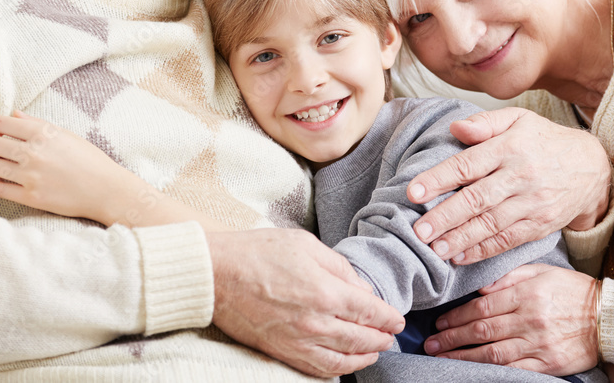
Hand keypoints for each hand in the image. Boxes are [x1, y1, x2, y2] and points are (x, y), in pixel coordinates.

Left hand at [0, 111, 143, 223]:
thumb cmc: (90, 160)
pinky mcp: (30, 197)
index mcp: (43, 133)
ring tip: (4, 166)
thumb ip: (37, 123)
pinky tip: (6, 181)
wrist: (106, 190)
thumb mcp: (67, 135)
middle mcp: (34, 152)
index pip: (1, 123)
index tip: (1, 133)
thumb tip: (14, 114)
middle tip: (0, 150)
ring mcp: (31, 175)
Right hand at [208, 228, 404, 377]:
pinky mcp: (281, 351)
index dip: (388, 317)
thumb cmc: (258, 252)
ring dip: (364, 358)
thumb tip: (362, 288)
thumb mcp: (306, 244)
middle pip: (361, 338)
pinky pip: (316, 368)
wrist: (216, 274)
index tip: (397, 319)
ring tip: (375, 352)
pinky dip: (337, 369)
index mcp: (325, 291)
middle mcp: (315, 321)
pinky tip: (344, 364)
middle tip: (391, 336)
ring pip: (342, 359)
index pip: (370, 311)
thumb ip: (340, 267)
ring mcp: (298, 341)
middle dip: (381, 339)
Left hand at [408, 107, 610, 263]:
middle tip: (417, 231)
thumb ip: (484, 123)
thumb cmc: (544, 140)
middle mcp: (521, 176)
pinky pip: (508, 241)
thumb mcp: (518, 120)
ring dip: (460, 239)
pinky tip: (460, 257)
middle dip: (445, 217)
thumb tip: (455, 128)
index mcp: (510, 147)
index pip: (468, 164)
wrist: (591, 168)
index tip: (413, 192)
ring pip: (491, 225)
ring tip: (434, 249)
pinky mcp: (540, 225)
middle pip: (477, 199)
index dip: (439, 179)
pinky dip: (483, 251)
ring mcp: (532, 203)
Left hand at [423, 264, 598, 375]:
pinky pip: (514, 370)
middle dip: (452, 337)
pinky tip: (473, 370)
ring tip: (442, 357)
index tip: (440, 322)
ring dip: (463, 356)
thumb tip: (481, 286)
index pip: (482, 306)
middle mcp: (529, 319)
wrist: (610, 318)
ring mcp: (538, 344)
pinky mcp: (548, 364)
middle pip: (482, 331)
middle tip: (431, 342)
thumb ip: (510, 276)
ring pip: (492, 353)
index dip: (457, 316)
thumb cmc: (574, 291)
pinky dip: (491, 371)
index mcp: (526, 294)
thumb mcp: (543, 271)